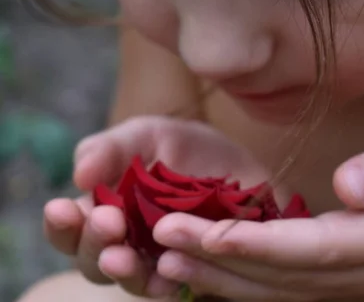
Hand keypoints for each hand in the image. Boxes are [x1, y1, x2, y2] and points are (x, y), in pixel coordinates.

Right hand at [43, 116, 269, 296]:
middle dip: (94, 244)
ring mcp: (163, 263)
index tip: (61, 207)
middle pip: (96, 261)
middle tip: (106, 221)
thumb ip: (113, 147)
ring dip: (124, 271)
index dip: (62, 225)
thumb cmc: (190, 149)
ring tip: (120, 256)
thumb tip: (79, 176)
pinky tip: (168, 270)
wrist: (246, 162)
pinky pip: (181, 287)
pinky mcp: (198, 273)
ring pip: (134, 280)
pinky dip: (171, 282)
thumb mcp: (152, 135)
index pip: (72, 229)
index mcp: (109, 211)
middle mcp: (130, 244)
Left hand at [151, 124, 363, 300]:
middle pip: (285, 275)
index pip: (315, 249)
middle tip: (160, 239)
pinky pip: (282, 285)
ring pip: (277, 289)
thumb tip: (349, 186)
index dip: (259, 244)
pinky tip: (202, 264)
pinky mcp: (337, 274)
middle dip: (221, 259)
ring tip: (165, 257)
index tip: (207, 231)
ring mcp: (351, 280)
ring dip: (221, 275)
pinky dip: (240, 278)